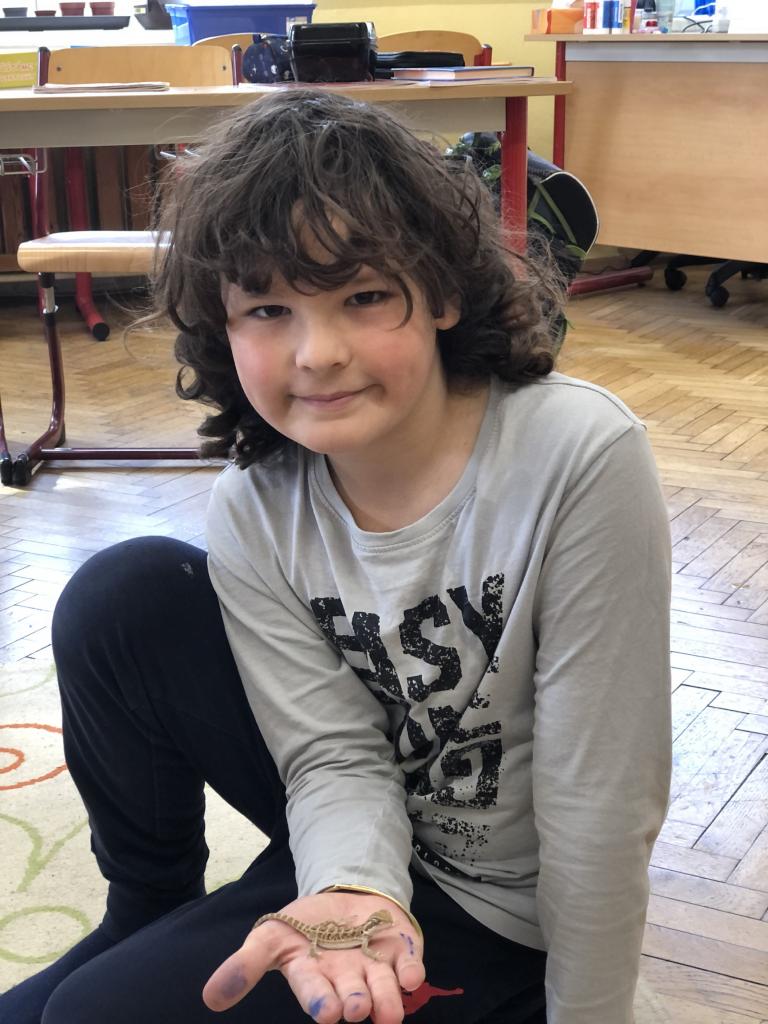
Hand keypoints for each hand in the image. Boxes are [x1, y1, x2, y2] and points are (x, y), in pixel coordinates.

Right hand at [202, 890, 424, 1022]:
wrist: (347, 899)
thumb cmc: (307, 925)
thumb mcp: (272, 935)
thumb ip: (246, 964)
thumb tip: (210, 997)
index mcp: (314, 979)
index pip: (316, 994)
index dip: (321, 1002)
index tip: (326, 1012)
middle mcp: (346, 982)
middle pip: (351, 997)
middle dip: (354, 1004)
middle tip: (354, 1009)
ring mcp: (376, 969)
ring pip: (383, 991)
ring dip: (386, 999)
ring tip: (386, 1011)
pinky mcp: (402, 955)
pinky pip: (410, 968)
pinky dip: (412, 972)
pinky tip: (412, 975)